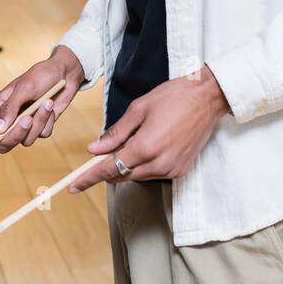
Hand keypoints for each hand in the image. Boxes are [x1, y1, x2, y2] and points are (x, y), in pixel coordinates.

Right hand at [0, 46, 84, 169]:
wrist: (64, 73)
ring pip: (27, 139)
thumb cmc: (41, 75)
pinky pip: (43, 135)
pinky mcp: (41, 125)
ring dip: (38, 123)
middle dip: (17, 133)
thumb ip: (10, 108)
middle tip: (28, 119)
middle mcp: (10, 118)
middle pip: (5, 142)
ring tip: (45, 103)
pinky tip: (51, 106)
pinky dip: (48, 122)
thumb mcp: (24, 88)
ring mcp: (26, 124)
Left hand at [68, 66, 230, 192]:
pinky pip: (154, 173)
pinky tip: (148, 146)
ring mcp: (172, 169)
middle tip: (99, 156)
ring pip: (138, 176)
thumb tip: (94, 149)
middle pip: (123, 175)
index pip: (110, 169)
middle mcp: (159, 163)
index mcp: (145, 147)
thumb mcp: (139, 109)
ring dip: (128, 165)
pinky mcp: (181, 170)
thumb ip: (115, 133)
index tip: (74, 186)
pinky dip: (144, 165)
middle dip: (108, 168)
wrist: (208, 98)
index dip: (89, 178)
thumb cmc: (174, 97)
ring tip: (133, 141)